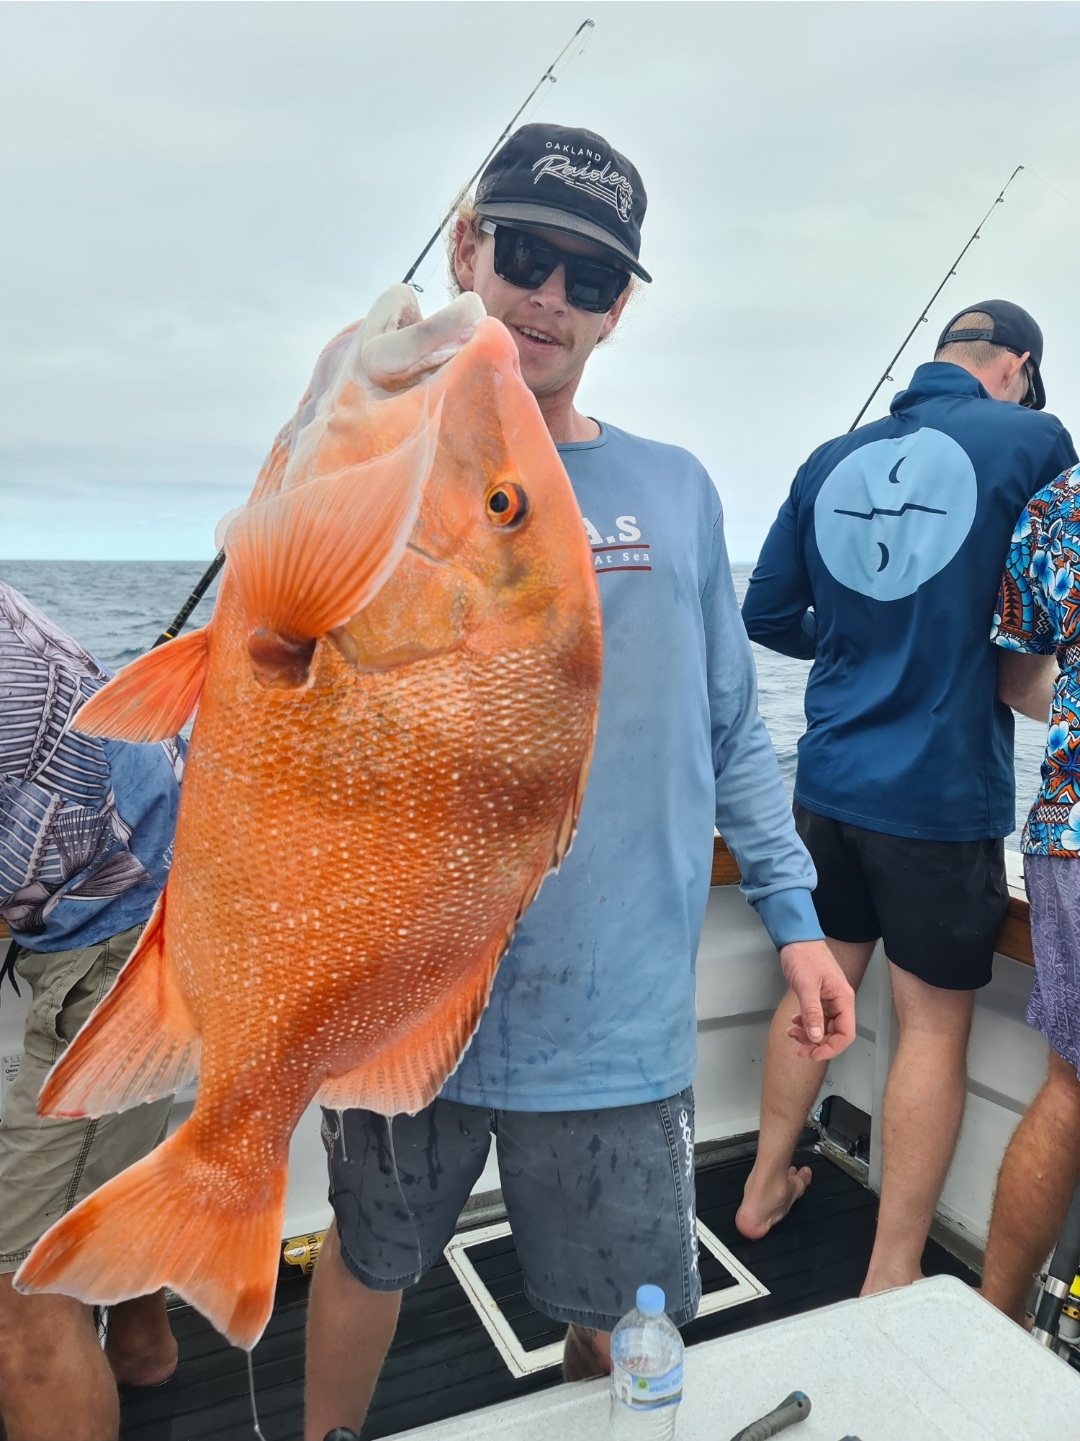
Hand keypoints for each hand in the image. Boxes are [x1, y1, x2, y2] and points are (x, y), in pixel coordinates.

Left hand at [778, 940, 855, 1060]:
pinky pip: (817, 1018)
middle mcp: (840, 1002)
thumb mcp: (806, 985)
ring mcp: (830, 1001)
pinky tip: (795, 1022)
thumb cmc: (804, 956)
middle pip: (834, 1034)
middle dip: (817, 1043)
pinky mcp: (820, 998)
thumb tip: (816, 1037)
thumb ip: (812, 1012)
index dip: (830, 1048)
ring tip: (791, 1032)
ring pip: (824, 1028)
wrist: (796, 939)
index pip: (846, 1034)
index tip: (812, 1054)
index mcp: (843, 999)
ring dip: (809, 1035)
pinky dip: (806, 1024)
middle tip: (797, 1046)